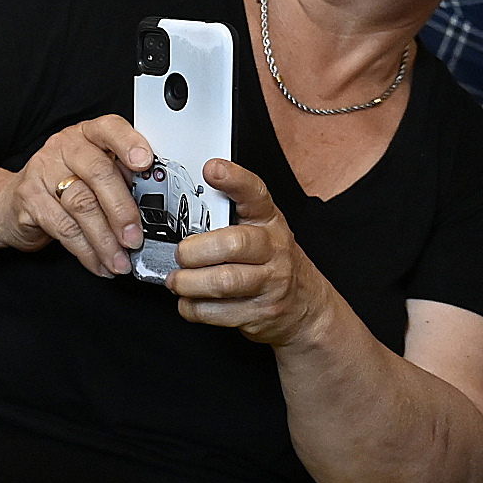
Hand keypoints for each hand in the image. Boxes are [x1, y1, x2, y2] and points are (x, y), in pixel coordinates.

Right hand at [0, 115, 152, 275]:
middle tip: (134, 237)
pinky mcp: (29, 200)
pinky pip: (64, 228)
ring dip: (106, 239)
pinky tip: (99, 262)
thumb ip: (119, 178)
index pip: (110, 129)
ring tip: (120, 259)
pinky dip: (86, 251)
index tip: (145, 162)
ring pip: (82, 205)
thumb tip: (152, 204)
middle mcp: (63, 148)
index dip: (129, 143)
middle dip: (122, 210)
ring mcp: (42, 172)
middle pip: (98, 173)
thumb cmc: (62, 186)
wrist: (9, 202)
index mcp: (86, 135)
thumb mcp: (92, 173)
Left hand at [168, 160, 336, 347]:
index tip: (212, 169)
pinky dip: (193, 308)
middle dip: (195, 251)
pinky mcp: (259, 313)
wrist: (305, 307)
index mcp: (269, 221)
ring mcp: (270, 282)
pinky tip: (189, 301)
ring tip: (177, 281)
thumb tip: (181, 204)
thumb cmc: (270, 262)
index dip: (234, 180)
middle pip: (233, 244)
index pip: (255, 194)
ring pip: (223, 282)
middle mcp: (273, 249)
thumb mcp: (259, 231)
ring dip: (189, 283)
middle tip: (180, 255)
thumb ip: (228, 217)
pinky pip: (216, 312)